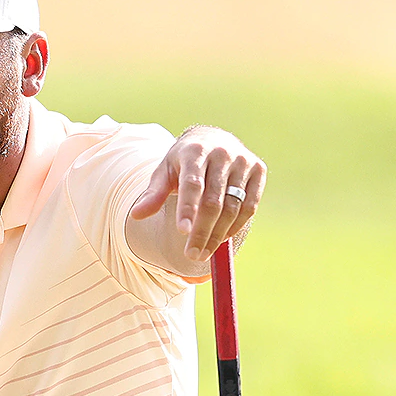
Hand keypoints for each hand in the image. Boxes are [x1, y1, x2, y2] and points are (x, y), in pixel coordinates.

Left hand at [131, 127, 265, 263]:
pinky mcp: (258, 170)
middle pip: (213, 201)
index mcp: (195, 151)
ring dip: (219, 234)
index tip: (182, 232)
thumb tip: (136, 215)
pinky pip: (250, 206)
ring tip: (203, 253)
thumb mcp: (164, 172)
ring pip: (233, 206)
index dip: (188, 209)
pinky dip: (236, 226)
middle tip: (191, 255)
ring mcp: (243, 161)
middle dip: (202, 232)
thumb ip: (153, 194)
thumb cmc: (183, 162)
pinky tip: (222, 238)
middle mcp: (222, 153)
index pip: (192, 184)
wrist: (212, 139)